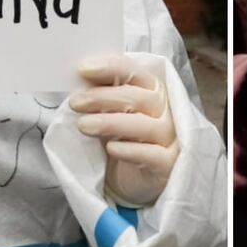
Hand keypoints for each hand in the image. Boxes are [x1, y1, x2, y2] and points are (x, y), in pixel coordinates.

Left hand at [70, 54, 178, 206]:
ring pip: (145, 125)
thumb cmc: (122, 138)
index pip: (134, 72)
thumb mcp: (110, 113)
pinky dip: (131, 151)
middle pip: (138, 97)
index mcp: (151, 90)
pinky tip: (111, 149)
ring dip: (111, 123)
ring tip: (83, 125)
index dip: (111, 67)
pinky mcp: (169, 164)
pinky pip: (153, 155)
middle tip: (75, 102)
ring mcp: (170, 137)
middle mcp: (165, 110)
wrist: (132, 179)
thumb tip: (78, 81)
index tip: (83, 69)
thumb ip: (101, 95)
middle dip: (103, 97)